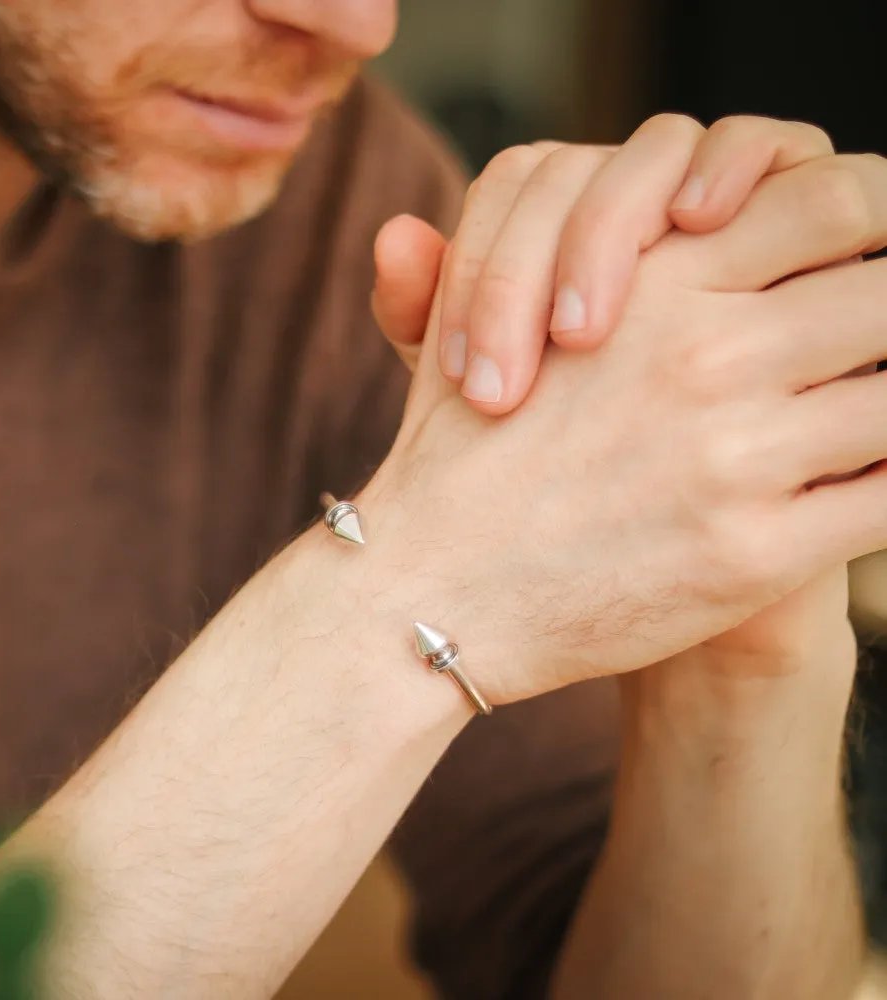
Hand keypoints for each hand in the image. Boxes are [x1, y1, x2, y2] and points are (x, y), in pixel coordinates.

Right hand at [358, 151, 886, 704]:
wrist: (430, 592)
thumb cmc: (460, 456)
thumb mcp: (492, 317)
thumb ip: (570, 245)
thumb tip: (678, 206)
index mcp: (654, 287)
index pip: (833, 198)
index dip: (878, 212)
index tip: (870, 247)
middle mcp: (704, 357)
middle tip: (870, 335)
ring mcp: (734, 458)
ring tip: (861, 415)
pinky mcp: (754, 555)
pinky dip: (885, 485)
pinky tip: (856, 486)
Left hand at [372, 114, 837, 411]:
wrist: (703, 484)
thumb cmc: (592, 444)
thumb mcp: (506, 404)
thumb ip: (429, 326)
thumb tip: (393, 237)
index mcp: (550, 214)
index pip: (499, 198)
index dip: (472, 277)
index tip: (466, 379)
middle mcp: (622, 185)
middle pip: (562, 175)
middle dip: (518, 277)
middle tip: (502, 388)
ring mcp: (704, 179)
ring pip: (655, 149)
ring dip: (612, 226)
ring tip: (582, 330)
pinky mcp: (793, 186)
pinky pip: (765, 140)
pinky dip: (731, 165)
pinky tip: (700, 227)